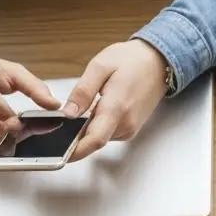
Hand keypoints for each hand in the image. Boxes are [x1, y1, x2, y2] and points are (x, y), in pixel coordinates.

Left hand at [63, 40, 168, 161]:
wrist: (158, 62)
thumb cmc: (132, 60)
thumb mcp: (100, 66)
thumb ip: (83, 91)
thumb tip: (67, 113)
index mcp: (117, 107)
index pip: (94, 139)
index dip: (74, 151)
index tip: (57, 155)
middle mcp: (126, 123)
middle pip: (93, 140)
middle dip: (74, 135)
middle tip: (64, 117)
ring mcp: (130, 128)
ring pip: (99, 137)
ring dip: (86, 129)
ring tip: (85, 106)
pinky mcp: (131, 128)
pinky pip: (107, 133)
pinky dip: (96, 126)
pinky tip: (96, 109)